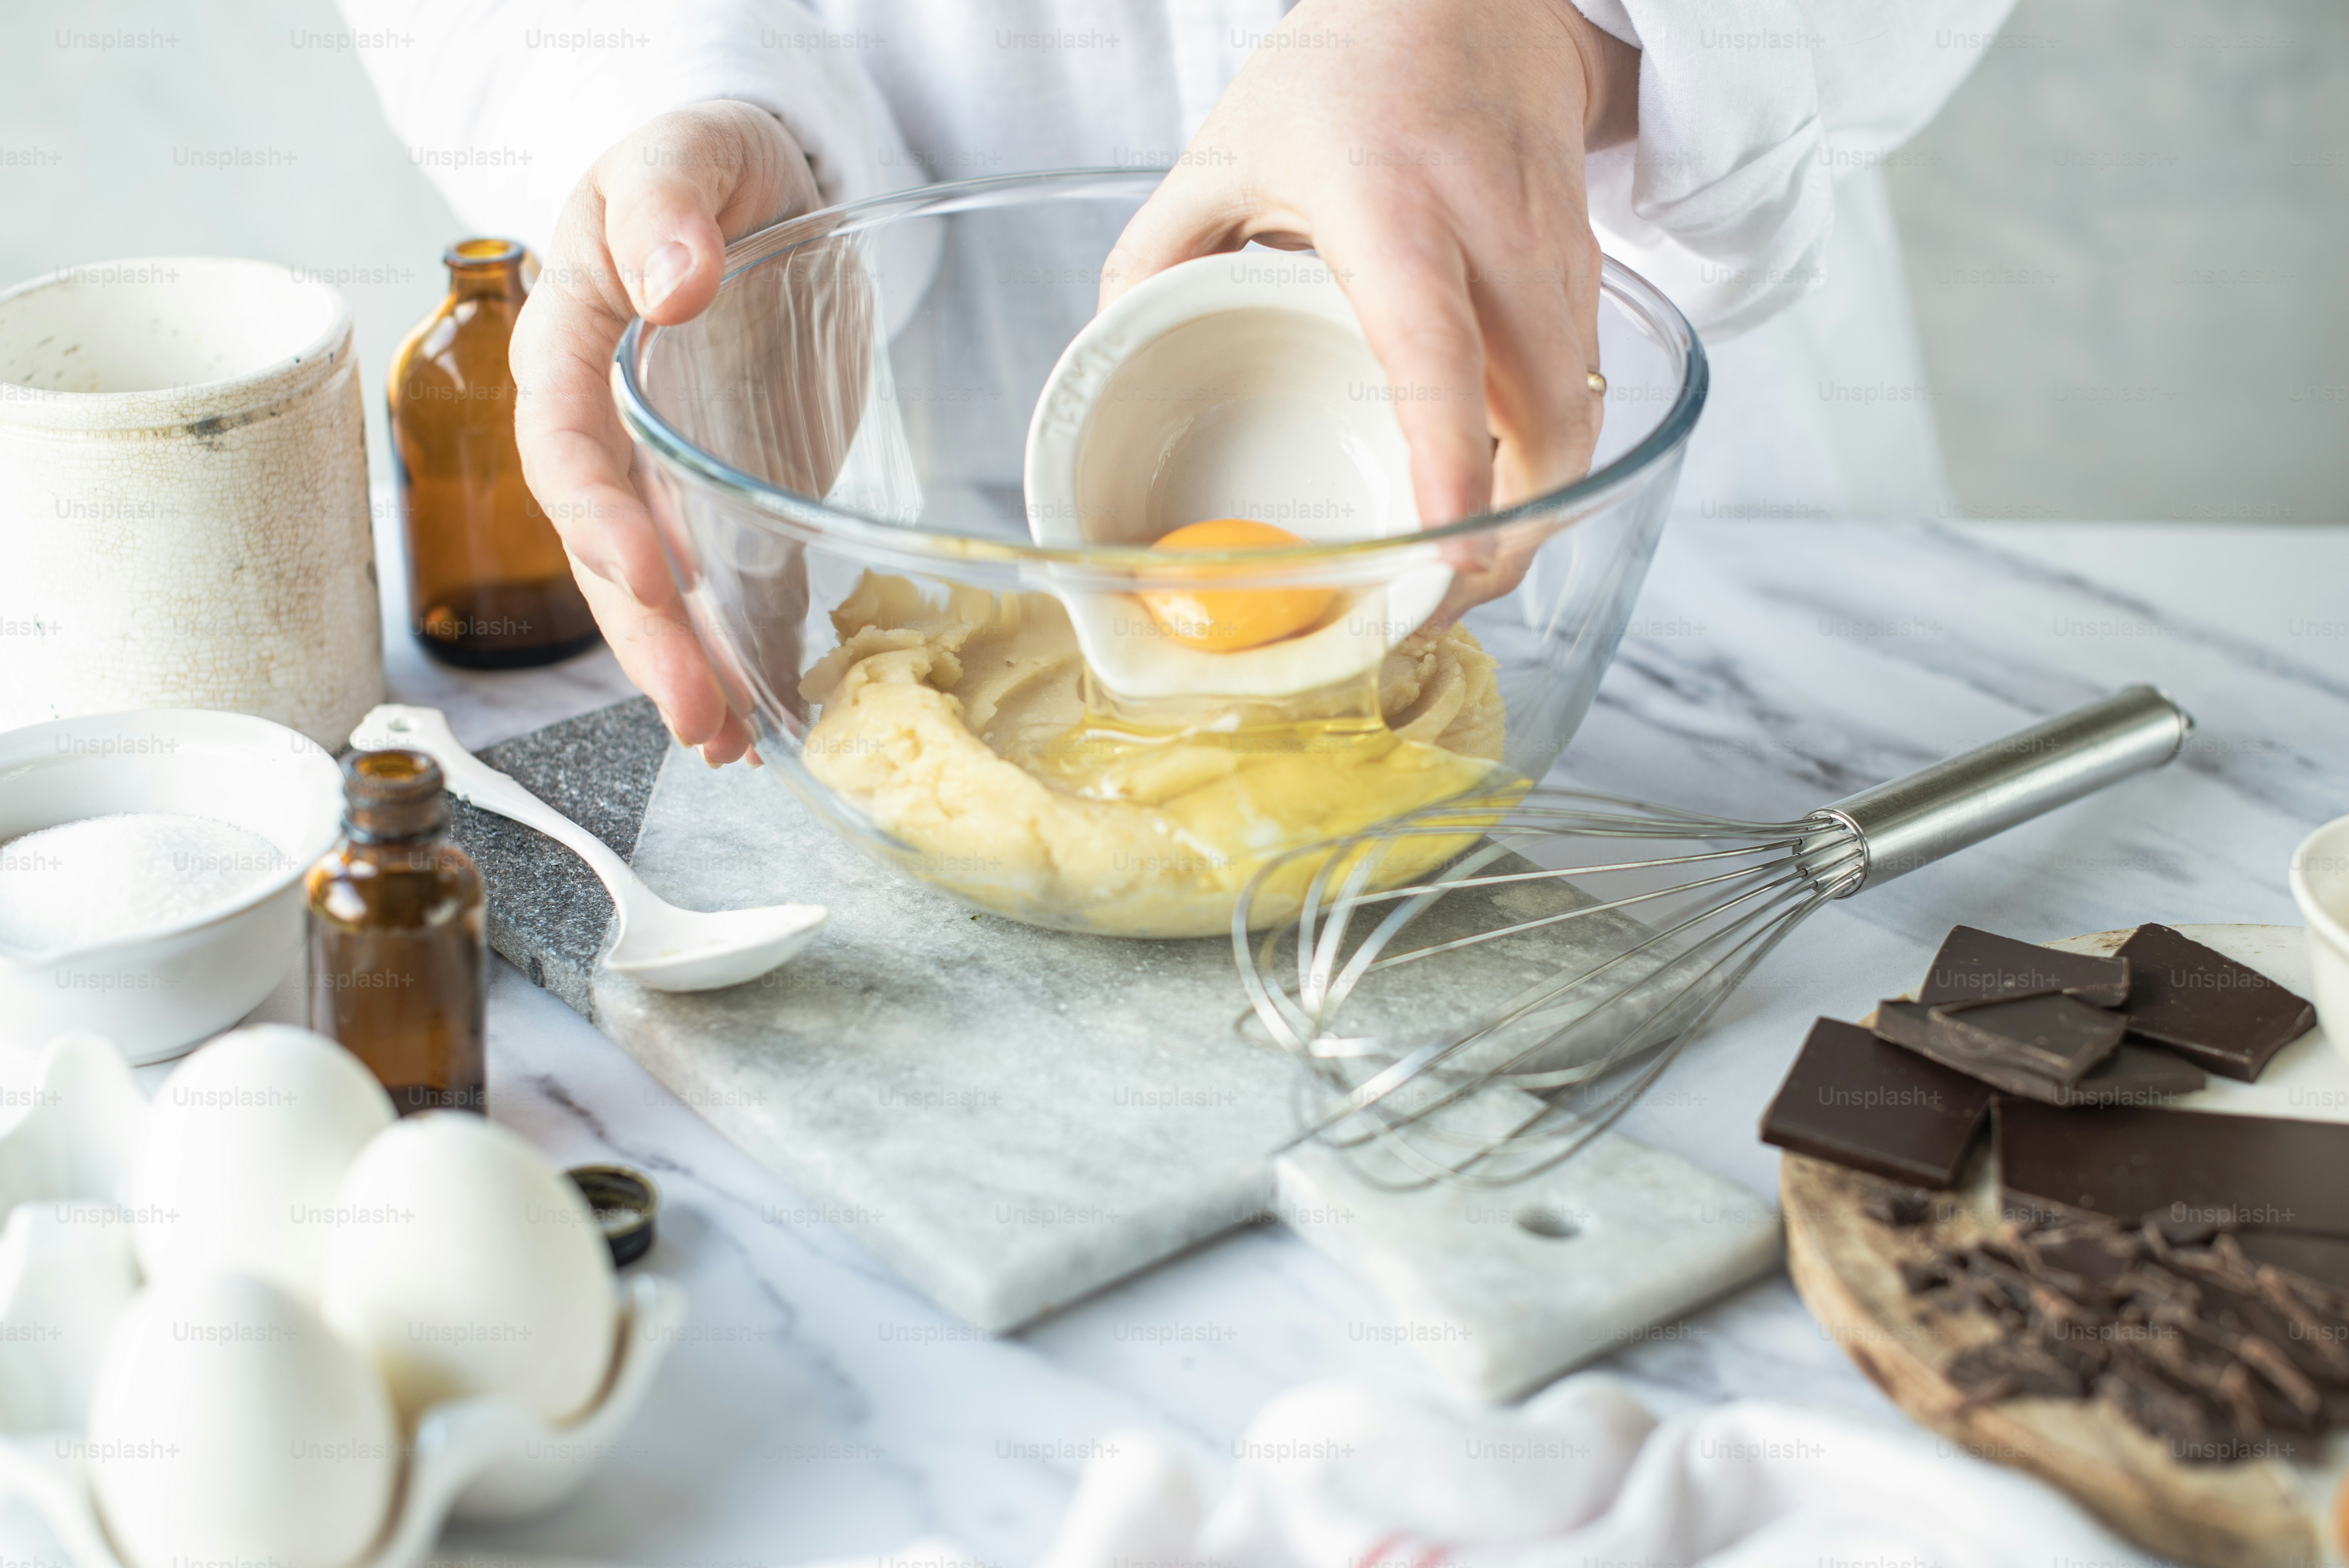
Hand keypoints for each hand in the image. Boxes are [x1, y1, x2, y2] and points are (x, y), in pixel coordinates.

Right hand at [511, 101, 818, 763]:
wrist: (760, 187)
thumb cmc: (707, 162)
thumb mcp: (685, 154)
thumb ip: (666, 208)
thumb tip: (674, 279)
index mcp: (570, 337)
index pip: (566, 440)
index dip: (599, 513)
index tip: (653, 573)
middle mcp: (601, 425)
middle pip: (605, 547)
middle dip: (647, 637)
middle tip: (699, 712)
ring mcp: (659, 473)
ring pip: (653, 591)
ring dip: (686, 671)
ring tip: (726, 742)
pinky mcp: (719, 500)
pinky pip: (716, 590)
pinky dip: (737, 656)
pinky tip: (762, 721)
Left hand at [1101, 0, 1637, 604]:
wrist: (1481, 2)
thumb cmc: (1352, 69)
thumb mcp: (1225, 146)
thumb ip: (1154, 252)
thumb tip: (1107, 359)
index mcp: (1395, 205)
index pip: (1436, 350)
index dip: (1448, 458)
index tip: (1447, 548)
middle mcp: (1494, 241)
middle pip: (1536, 423)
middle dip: (1497, 542)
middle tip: (1422, 610)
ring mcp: (1555, 265)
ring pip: (1572, 430)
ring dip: (1524, 523)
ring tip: (1448, 582)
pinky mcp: (1587, 285)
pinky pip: (1579, 405)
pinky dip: (1541, 474)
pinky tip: (1488, 512)